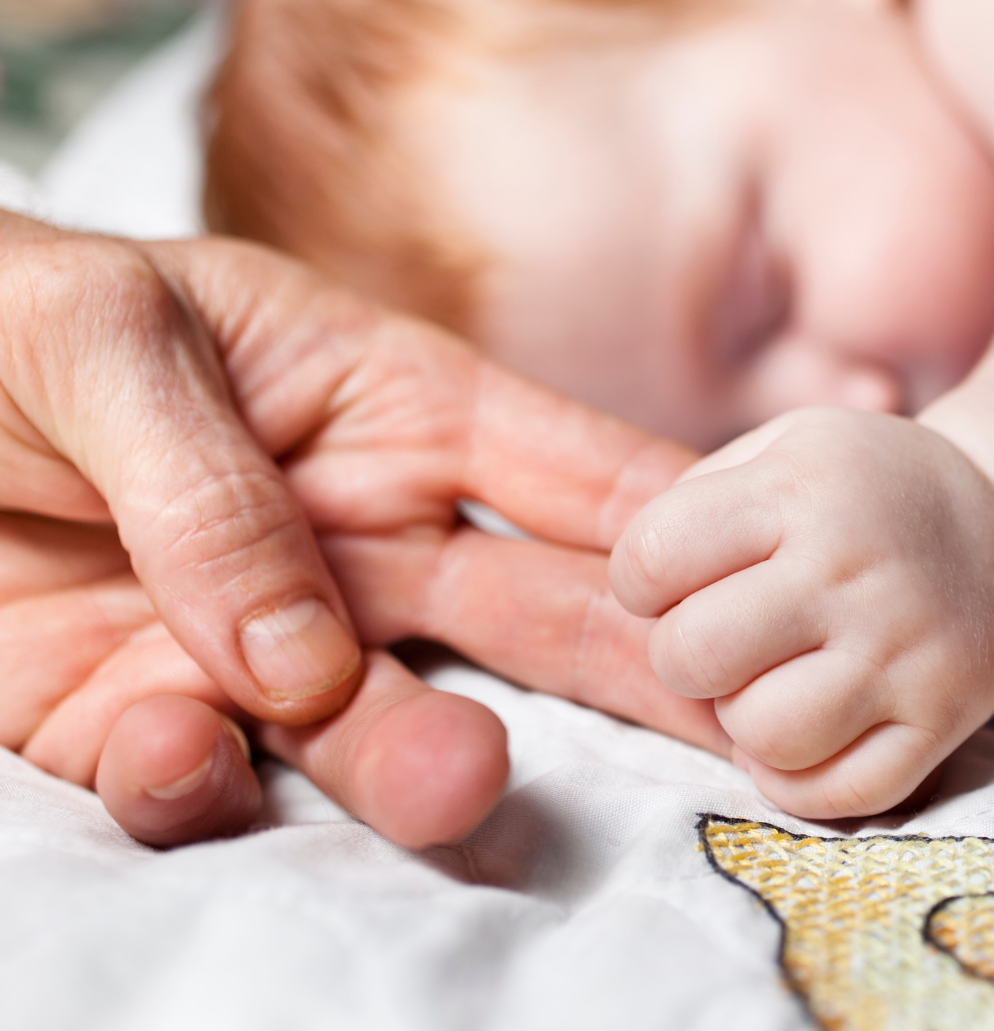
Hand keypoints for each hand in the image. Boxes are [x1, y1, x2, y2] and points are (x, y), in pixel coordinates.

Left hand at [1, 228, 723, 846]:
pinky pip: (204, 777)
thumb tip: (310, 654)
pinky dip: (199, 784)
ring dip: (421, 759)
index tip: (763, 563)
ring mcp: (254, 636)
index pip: (548, 461)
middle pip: (516, 610)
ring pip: (375, 720)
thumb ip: (217, 487)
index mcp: (368, 404)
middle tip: (734, 717)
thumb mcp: (100, 339)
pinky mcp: (145, 715)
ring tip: (463, 780)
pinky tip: (173, 749)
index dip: (655, 514)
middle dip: (627, 663)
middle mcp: (341, 531)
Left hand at [609, 406, 993, 817]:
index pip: (651, 557)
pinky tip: (800, 728)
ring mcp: (902, 653)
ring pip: (761, 736)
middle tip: (712, 636)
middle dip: (678, 654)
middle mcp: (849, 572)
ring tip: (764, 679)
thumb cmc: (862, 487)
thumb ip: (693, 500)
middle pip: (691, 656)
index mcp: (795, 491)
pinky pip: (836, 794)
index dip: (637, 578)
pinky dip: (795, 777)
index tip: (665, 580)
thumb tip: (628, 587)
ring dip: (739, 718)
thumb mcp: (780, 446)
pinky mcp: (942, 720)